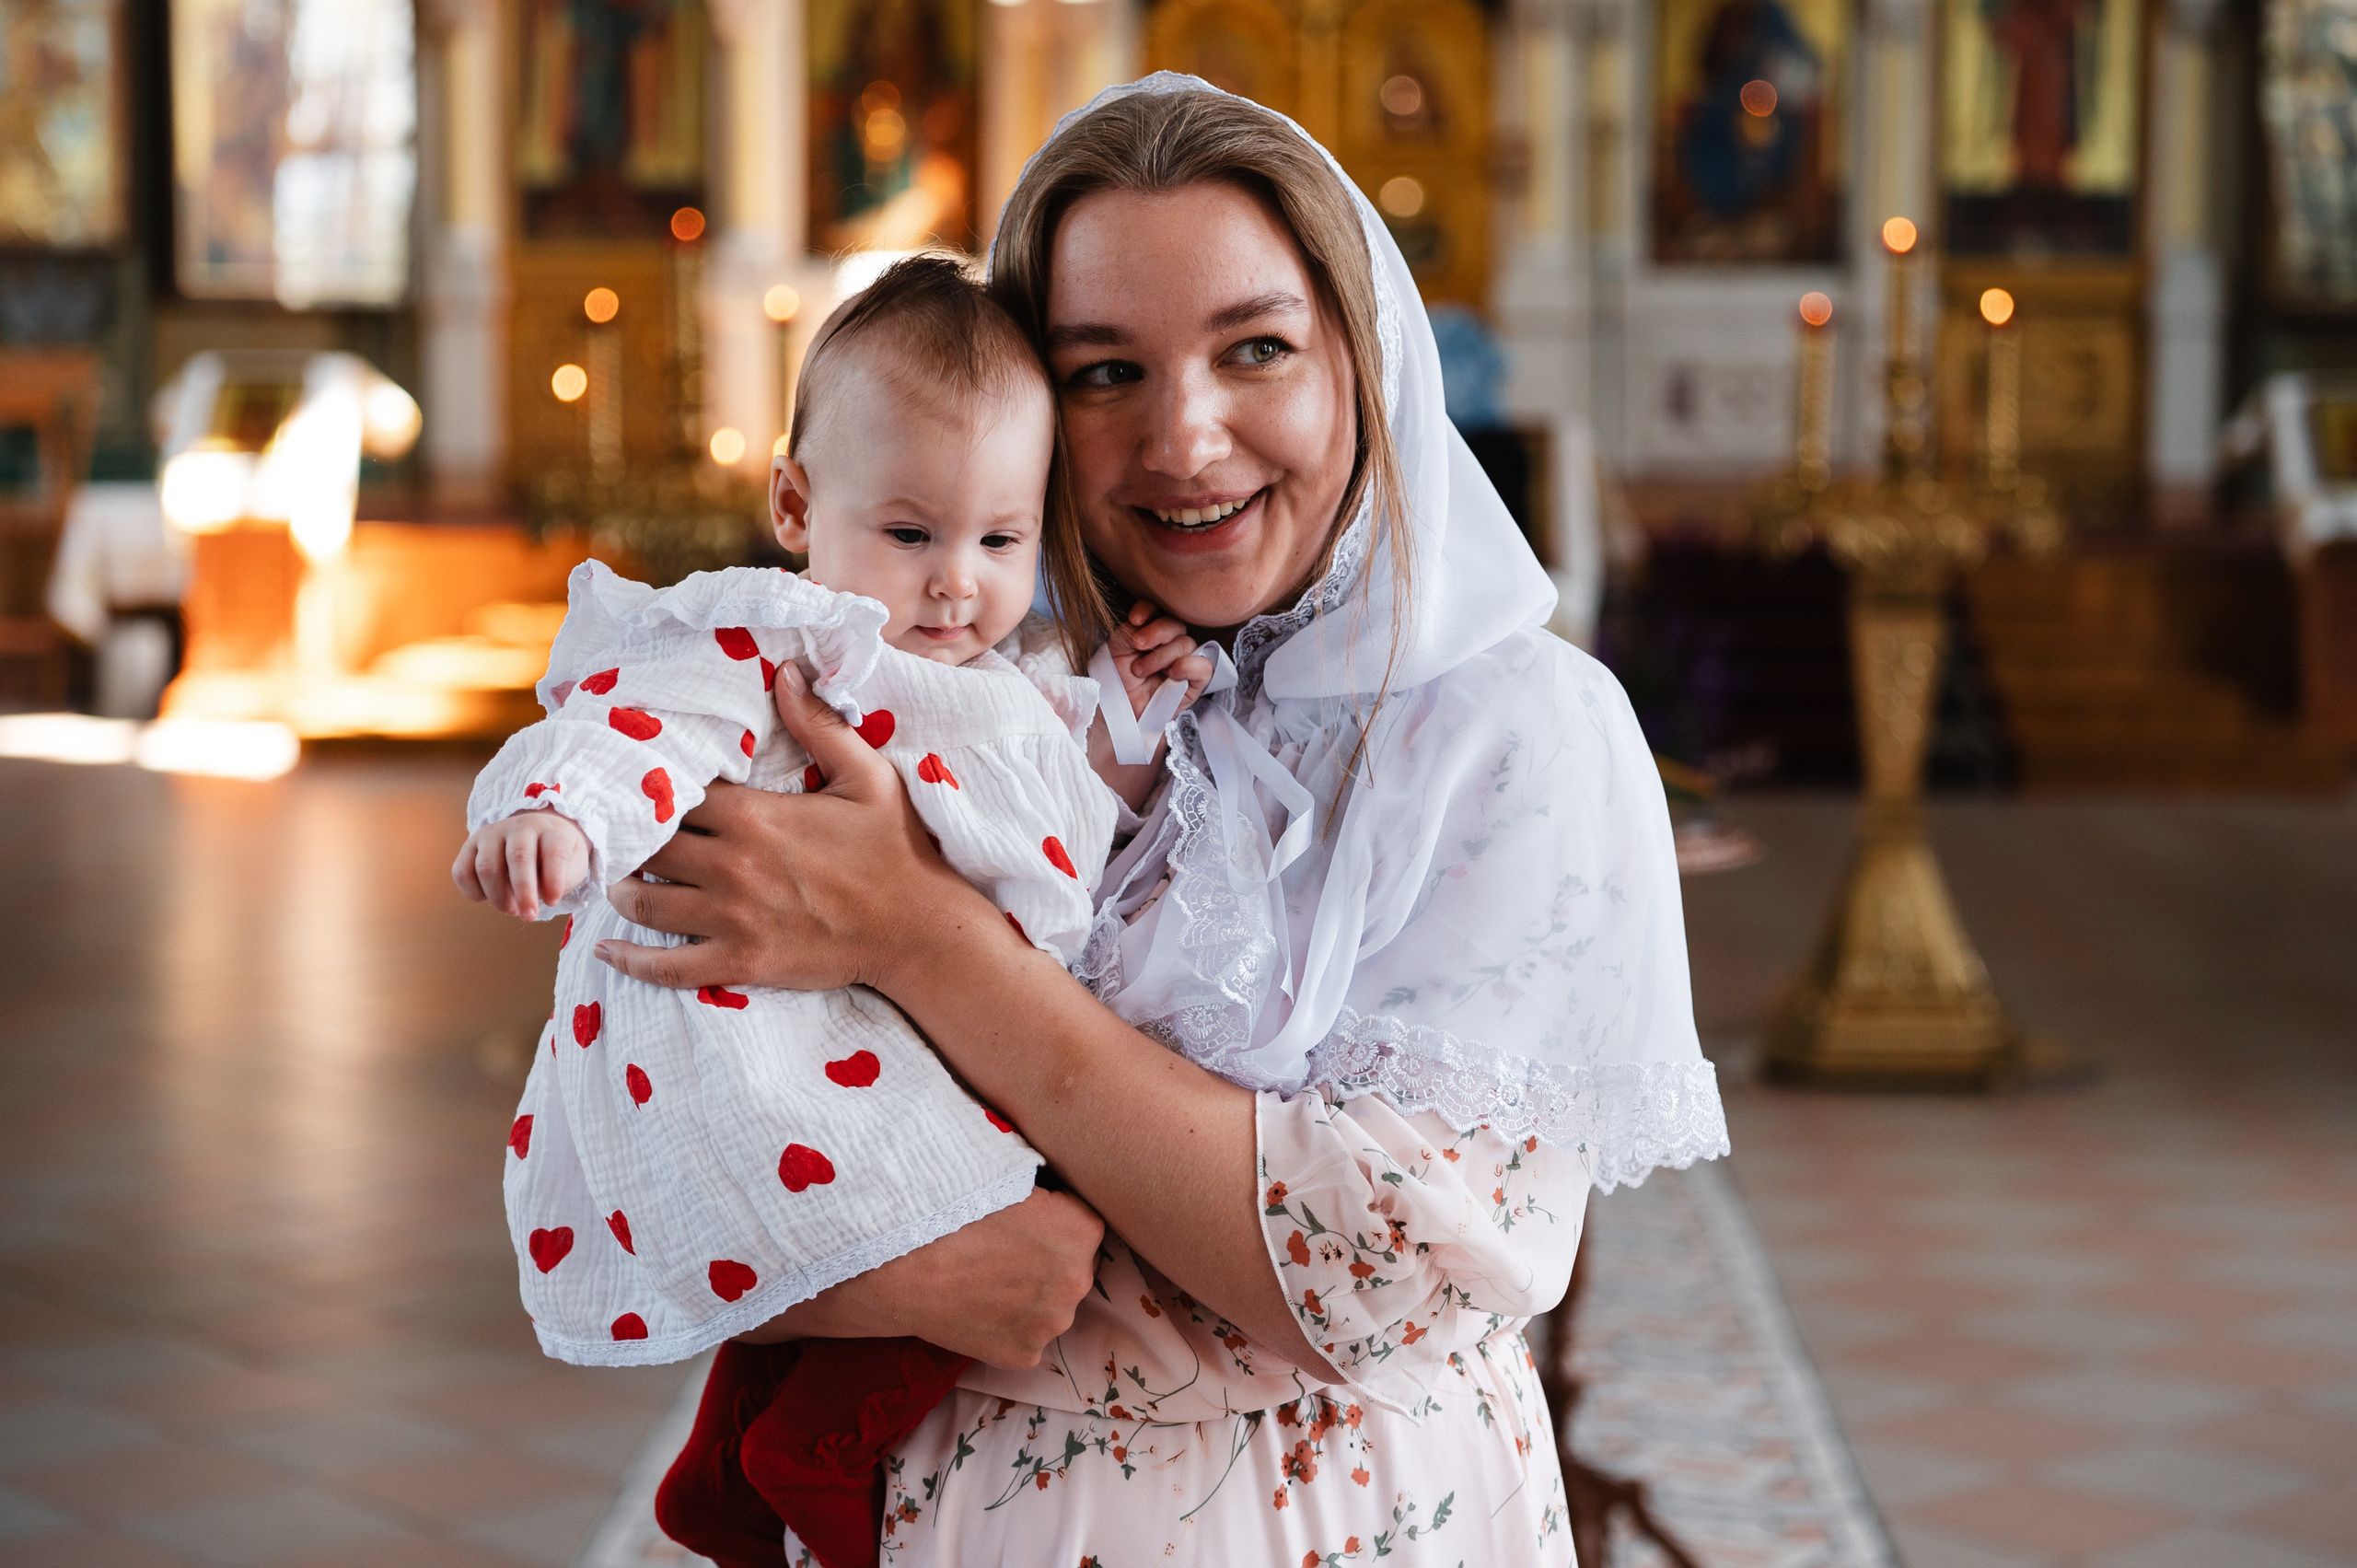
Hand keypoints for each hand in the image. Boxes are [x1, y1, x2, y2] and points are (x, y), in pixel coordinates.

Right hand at [453, 811, 590, 920]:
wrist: (534, 834)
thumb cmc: (554, 858)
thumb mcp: (572, 866)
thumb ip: (563, 880)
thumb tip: (541, 894)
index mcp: (551, 831)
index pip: (554, 851)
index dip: (554, 878)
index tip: (553, 901)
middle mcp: (521, 827)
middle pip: (519, 856)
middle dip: (524, 891)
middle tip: (529, 916)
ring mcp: (492, 834)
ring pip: (487, 866)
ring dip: (498, 896)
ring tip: (512, 910)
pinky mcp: (470, 845)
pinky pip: (462, 871)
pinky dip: (472, 892)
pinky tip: (487, 898)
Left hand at [593, 662, 1018, 992]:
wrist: (920, 930)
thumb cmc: (897, 849)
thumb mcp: (868, 776)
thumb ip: (819, 724)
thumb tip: (786, 672)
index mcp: (753, 814)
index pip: (675, 794)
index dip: (656, 791)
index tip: (649, 790)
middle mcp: (730, 864)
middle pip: (649, 847)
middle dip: (634, 841)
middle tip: (627, 838)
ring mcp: (731, 917)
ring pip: (645, 902)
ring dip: (624, 891)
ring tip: (621, 882)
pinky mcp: (740, 961)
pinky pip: (666, 967)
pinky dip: (630, 960)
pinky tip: (608, 951)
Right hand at [733, 1187, 1104, 1368]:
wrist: (895, 1262)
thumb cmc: (944, 1203)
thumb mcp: (1002, 1166)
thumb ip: (1038, 1171)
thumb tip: (1052, 1153)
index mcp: (1083, 1227)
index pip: (1082, 1218)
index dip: (1052, 1212)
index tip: (1022, 1211)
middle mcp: (1079, 1279)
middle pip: (1072, 1263)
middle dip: (1046, 1254)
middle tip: (1000, 1244)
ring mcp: (1051, 1322)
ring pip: (1049, 1302)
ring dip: (1029, 1292)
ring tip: (983, 1274)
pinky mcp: (1024, 1354)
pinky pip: (1024, 1335)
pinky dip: (1006, 1324)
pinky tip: (976, 1304)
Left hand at [1111, 601, 1212, 716]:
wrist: (1119, 706)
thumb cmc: (1119, 677)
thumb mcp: (1118, 647)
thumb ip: (1131, 628)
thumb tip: (1144, 620)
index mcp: (1154, 631)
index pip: (1159, 611)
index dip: (1149, 610)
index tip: (1135, 619)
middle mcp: (1172, 643)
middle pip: (1176, 625)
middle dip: (1156, 632)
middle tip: (1137, 646)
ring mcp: (1186, 661)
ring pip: (1186, 644)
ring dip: (1162, 656)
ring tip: (1141, 670)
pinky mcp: (1196, 681)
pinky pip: (1204, 666)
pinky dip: (1188, 666)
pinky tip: (1171, 673)